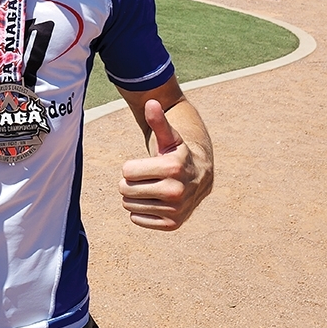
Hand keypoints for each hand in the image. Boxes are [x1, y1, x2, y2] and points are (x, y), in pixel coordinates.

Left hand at [119, 100, 202, 230]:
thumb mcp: (169, 137)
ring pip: (129, 205)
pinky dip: (140, 211)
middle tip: (146, 177)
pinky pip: (137, 219)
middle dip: (130, 182)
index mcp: (172, 168)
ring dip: (134, 196)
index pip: (127, 171)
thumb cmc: (178, 153)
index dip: (132, 167)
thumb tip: (151, 102)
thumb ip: (158, 121)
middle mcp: (176, 191)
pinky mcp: (172, 225)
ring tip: (151, 188)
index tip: (147, 165)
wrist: (200, 177)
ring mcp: (175, 210)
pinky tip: (154, 201)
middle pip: (126, 189)